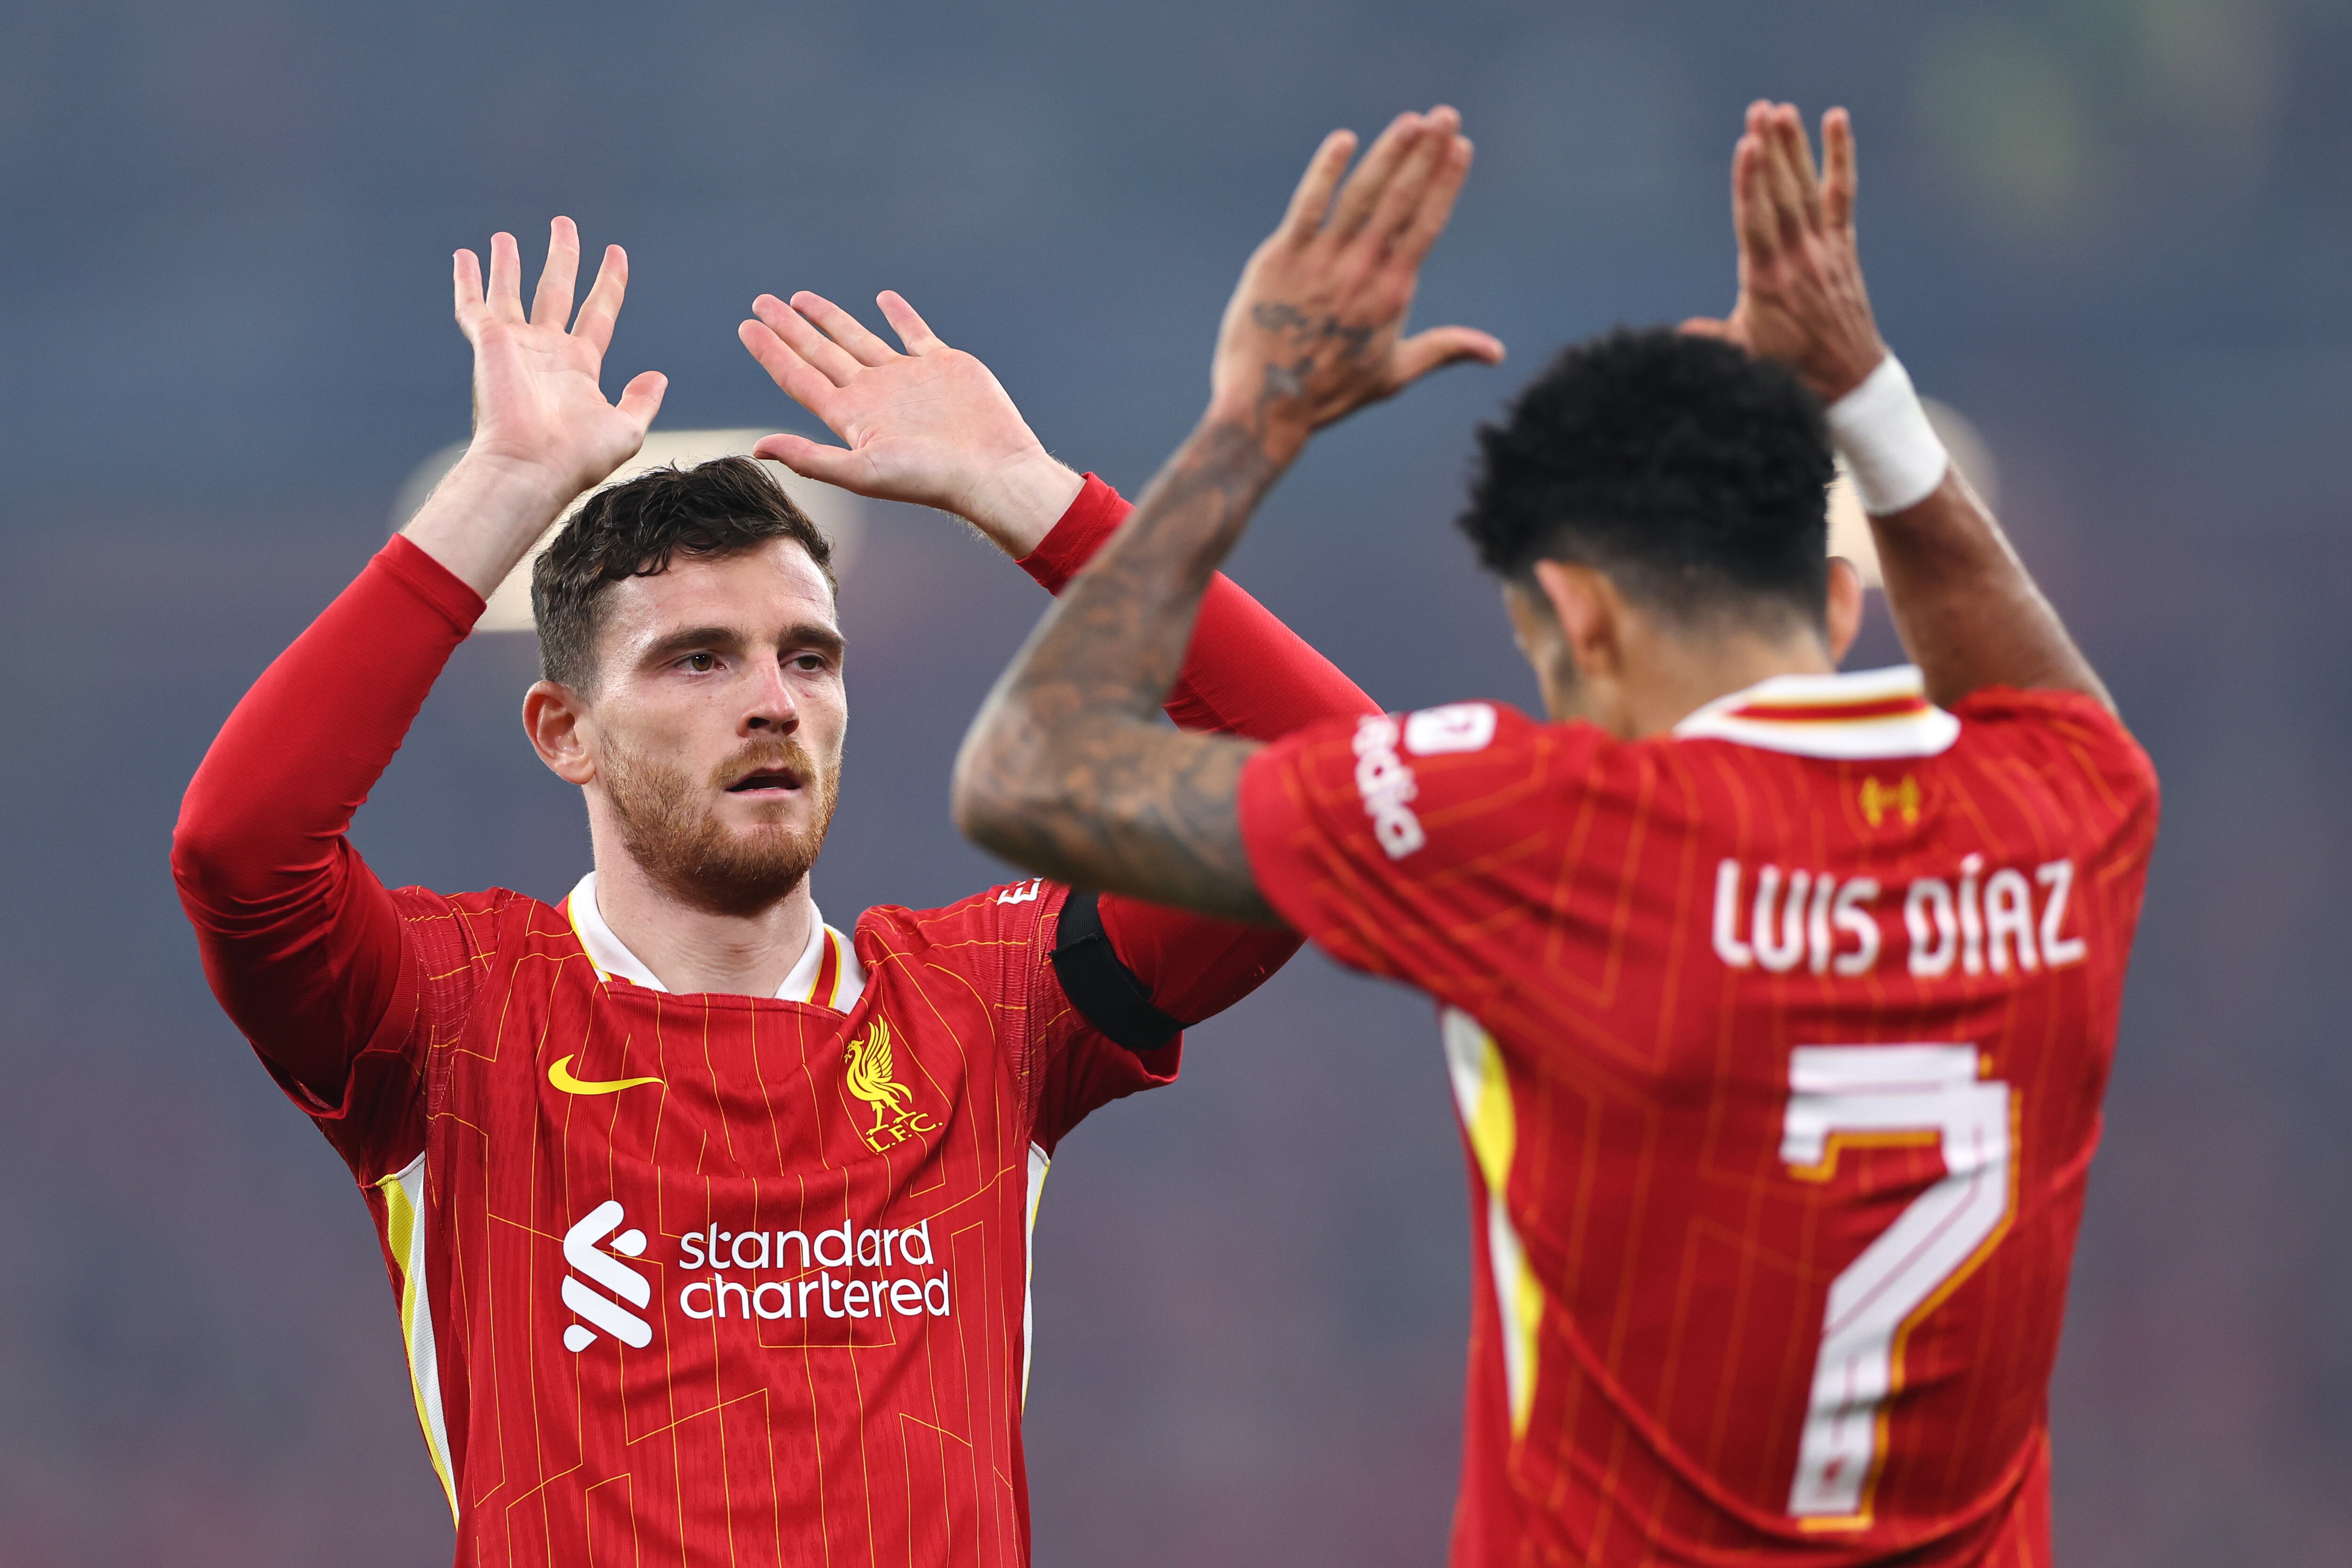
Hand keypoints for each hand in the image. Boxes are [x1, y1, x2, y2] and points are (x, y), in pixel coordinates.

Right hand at [452, 219, 667, 507]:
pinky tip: (464, 256)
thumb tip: (658, 376)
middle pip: (557, 289)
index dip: (609, 282)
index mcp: (579, 366)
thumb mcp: (626, 429)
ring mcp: (516, 345)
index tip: (617, 253)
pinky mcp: (488, 343)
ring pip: (512, 291)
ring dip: (509, 263)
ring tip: (507, 236)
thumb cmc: (577, 457)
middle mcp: (546, 351)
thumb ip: (642, 401)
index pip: (598, 312)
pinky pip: (473, 305)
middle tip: (564, 224)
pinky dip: (468, 280)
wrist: (532, 465)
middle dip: (562, 256)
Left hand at [739, 291, 1079, 556]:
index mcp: (851, 417)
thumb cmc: (929, 479)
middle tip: (760, 304)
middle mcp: (873, 395)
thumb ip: (809, 458)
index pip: (799, 377)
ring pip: (858, 338)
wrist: (991, 469)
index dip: (771, 352)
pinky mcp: (941, 364)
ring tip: (800, 299)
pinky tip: (883, 299)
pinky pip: (913, 332)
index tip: (746, 328)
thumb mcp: (860, 472)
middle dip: (790, 329)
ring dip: (829, 318)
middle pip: (820, 353)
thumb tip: (756, 447)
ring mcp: (906, 378)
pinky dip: (899, 314)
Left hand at [1206, 106, 1502, 451]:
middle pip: (1401, 199)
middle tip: (1445, 115)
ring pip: (1361, 195)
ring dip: (1388, 153)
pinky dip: (1325, 171)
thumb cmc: (1331, 392)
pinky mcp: (1280, 258)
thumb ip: (1445, 350)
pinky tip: (1343, 141)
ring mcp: (1321, 262)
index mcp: (1393, 294)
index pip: (1427, 225)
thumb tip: (1495, 351)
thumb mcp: (1394, 374)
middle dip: (1426, 153)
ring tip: (1411, 121)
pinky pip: (1307, 205)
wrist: (1268, 406)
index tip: (1461, 148)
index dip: (1445, 182)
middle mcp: (1362, 272)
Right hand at [1682, 104, 1886, 403]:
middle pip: (1781, 195)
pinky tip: (1835, 119)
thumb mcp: (1742, 354)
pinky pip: (1841, 194)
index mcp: (1767, 281)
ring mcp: (1823, 248)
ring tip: (1781, 110)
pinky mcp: (1841, 243)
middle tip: (1759, 111)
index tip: (1746, 145)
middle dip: (1770, 151)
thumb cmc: (1788, 368)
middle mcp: (1797, 258)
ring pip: (1806, 189)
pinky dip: (1840, 156)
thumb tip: (1676, 334)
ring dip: (1793, 147)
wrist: (1848, 376)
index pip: (1755, 221)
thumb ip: (1710, 337)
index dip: (1750, 182)